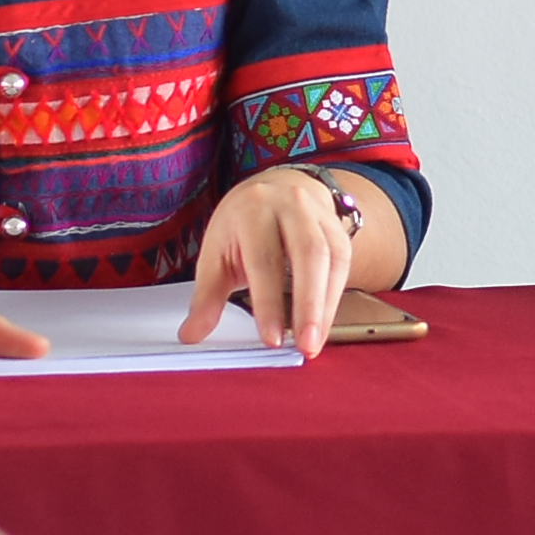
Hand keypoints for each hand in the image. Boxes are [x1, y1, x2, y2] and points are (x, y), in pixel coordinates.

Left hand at [183, 166, 365, 354]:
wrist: (276, 190)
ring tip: (315, 341)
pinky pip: (343, 262)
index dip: (269, 302)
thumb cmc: (242, 227)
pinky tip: (324, 322)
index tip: (272, 338)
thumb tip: (191, 334)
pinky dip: (334, 297)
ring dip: (325, 305)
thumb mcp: (216, 255)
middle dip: (309, 304)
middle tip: (305, 345)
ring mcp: (318, 214)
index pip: (264, 259)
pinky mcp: (338, 227)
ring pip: (332, 258)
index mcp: (253, 210)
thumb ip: (207, 297)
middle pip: (308, 254)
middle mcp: (291, 205)